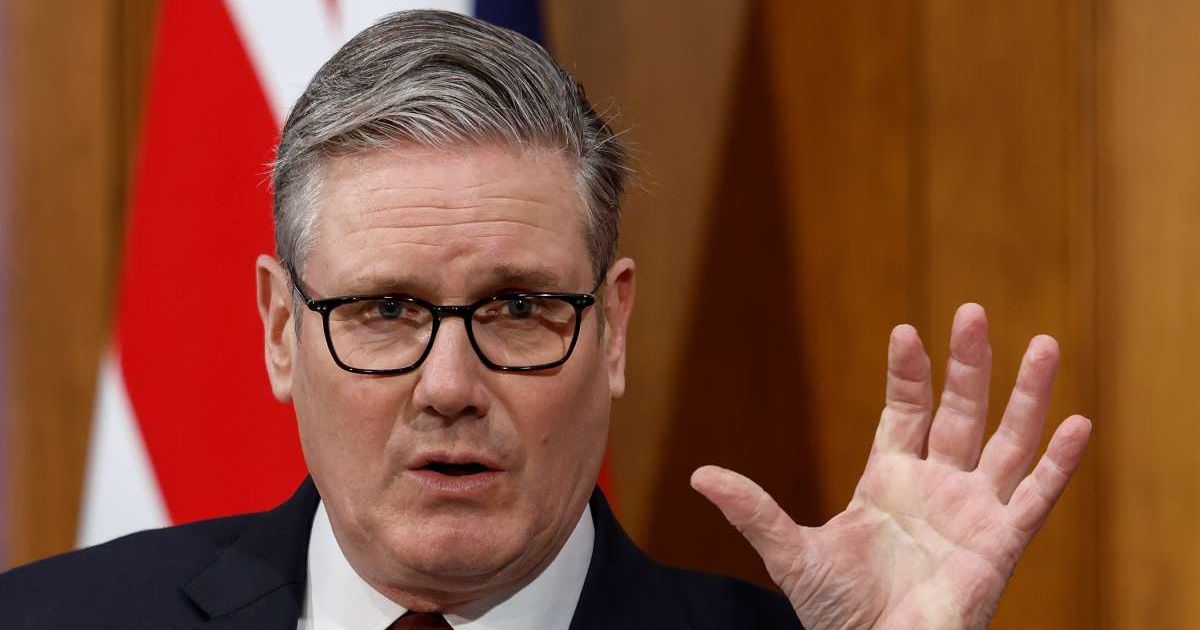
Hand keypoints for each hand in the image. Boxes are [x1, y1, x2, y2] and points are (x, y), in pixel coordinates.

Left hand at [691, 304, 1091, 629]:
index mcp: (888, 480)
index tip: (906, 332)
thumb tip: (699, 475)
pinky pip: (1037, 498)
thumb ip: (754, 511)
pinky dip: (1059, 463)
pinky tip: (1077, 423)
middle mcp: (936, 486)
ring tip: (1044, 344)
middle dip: (967, 365)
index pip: (904, 411)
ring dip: (1026, 396)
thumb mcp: (791, 554)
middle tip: (972, 312)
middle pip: (958, 412)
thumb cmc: (838, 613)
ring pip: (1007, 442)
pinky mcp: (1000, 545)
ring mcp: (973, 512)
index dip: (908, 373)